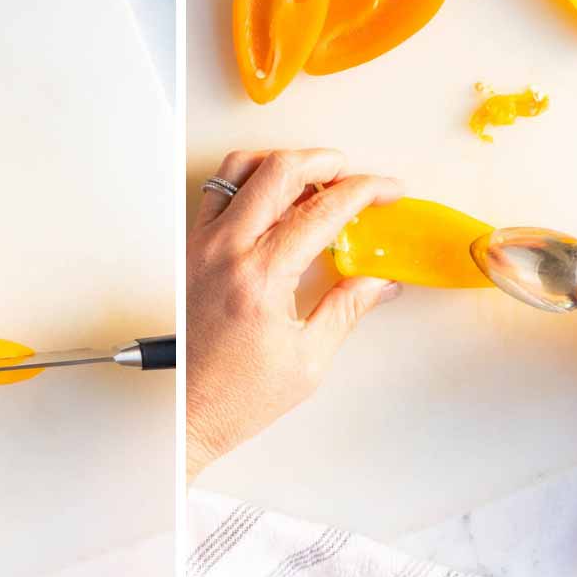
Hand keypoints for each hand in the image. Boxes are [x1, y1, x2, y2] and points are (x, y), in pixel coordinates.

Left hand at [187, 148, 401, 480]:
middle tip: (353, 177)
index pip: (324, 209)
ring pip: (241, 169)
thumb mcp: (308, 360)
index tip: (388, 192)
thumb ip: (347, 308)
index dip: (366, 191)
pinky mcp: (191, 252)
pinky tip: (272, 199)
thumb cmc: (235, 397)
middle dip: (327, 162)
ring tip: (312, 180)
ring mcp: (202, 247)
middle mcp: (226, 252)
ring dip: (283, 163)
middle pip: (280, 170)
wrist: (188, 414)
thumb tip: (378, 282)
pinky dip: (249, 181)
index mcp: (261, 277)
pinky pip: (218, 192)